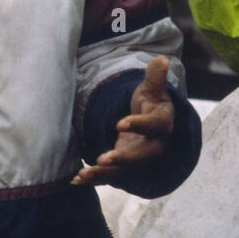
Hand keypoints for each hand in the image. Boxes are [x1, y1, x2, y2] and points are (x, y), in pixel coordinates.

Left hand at [72, 56, 174, 185]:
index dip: (137, 125)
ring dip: (104, 173)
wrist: (154, 125)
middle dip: (122, 159)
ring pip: (124, 171)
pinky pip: (112, 176)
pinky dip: (95, 178)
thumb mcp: (153, 88)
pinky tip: (76, 179)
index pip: (152, 126)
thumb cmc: (152, 103)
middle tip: (102, 158)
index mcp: (162, 124)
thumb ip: (155, 76)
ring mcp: (140, 160)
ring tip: (83, 173)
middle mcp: (154, 146)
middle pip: (141, 156)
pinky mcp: (126, 168)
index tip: (119, 123)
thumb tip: (163, 58)